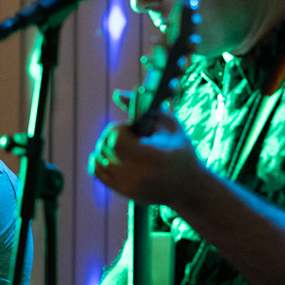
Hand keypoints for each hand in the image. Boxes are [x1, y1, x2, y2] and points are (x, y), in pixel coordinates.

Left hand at [89, 111, 209, 210]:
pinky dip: (99, 158)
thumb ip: (142, 108)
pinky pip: (96, 170)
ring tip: (126, 144)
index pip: (115, 139)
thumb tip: (116, 94)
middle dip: (113, 134)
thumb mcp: (170, 126)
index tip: (134, 128)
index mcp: (151, 158)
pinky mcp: (121, 191)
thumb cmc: (182, 153)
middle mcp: (136, 175)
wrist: (188, 189)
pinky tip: (114, 153)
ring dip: (107, 145)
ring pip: (98, 157)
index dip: (120, 128)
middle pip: (104, 146)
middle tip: (130, 135)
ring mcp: (126, 185)